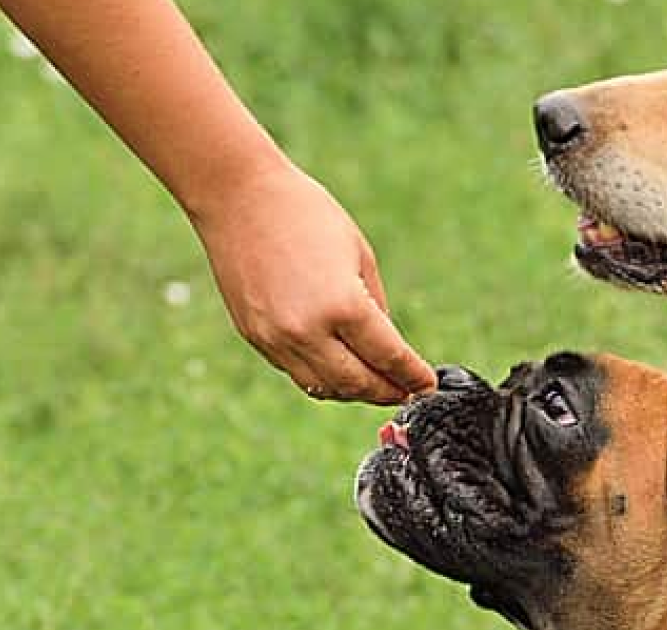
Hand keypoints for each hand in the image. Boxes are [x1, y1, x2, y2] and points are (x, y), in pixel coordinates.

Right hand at [190, 168, 435, 404]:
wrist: (239, 198)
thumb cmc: (305, 215)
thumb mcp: (360, 254)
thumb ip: (376, 306)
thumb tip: (386, 348)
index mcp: (343, 305)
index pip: (388, 357)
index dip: (412, 375)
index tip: (427, 383)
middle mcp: (307, 331)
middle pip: (357, 383)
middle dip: (387, 392)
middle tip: (406, 392)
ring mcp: (277, 339)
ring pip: (324, 388)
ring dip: (354, 393)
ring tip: (375, 387)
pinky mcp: (256, 338)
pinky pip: (296, 372)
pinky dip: (322, 378)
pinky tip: (338, 370)